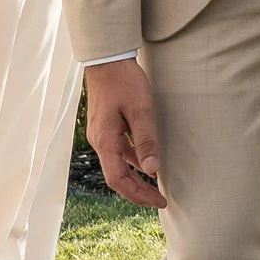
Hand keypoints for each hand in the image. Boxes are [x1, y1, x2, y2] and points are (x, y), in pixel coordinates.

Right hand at [85, 55, 164, 205]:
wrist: (107, 59)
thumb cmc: (123, 81)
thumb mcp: (141, 109)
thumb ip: (146, 140)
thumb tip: (153, 170)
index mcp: (105, 140)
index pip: (118, 179)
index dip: (137, 194)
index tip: (158, 200)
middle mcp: (99, 141)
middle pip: (116, 177)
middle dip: (138, 191)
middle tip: (160, 199)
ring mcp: (101, 134)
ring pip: (117, 165)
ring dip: (136, 178)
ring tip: (156, 186)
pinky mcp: (105, 127)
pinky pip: (118, 152)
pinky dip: (133, 162)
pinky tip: (147, 163)